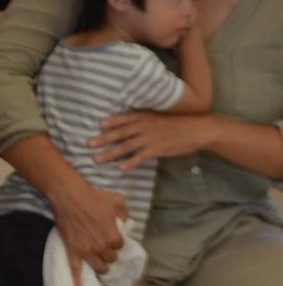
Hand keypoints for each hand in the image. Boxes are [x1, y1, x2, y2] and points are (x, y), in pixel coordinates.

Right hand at [50, 181, 128, 285]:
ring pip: (99, 268)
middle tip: (104, 246)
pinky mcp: (73, 252)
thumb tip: (125, 222)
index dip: (116, 242)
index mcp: (113, 237)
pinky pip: (75, 271)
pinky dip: (78, 284)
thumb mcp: (118, 201)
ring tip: (100, 263)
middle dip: (109, 254)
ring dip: (101, 267)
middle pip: (110, 259)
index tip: (112, 236)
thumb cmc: (94, 197)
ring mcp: (86, 252)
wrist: (69, 197)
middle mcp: (101, 248)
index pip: (120, 247)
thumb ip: (125, 214)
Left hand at [91, 111, 213, 172]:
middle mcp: (145, 126)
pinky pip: (141, 157)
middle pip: (120, 133)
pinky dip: (130, 163)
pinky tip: (120, 168)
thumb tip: (128, 126)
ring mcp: (151, 138)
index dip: (111, 122)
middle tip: (88, 144)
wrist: (198, 130)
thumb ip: (144, 121)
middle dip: (103, 139)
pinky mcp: (158, 149)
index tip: (98, 125)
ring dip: (110, 154)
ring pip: (126, 147)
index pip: (124, 119)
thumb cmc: (178, 124)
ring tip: (96, 160)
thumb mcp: (159, 118)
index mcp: (145, 117)